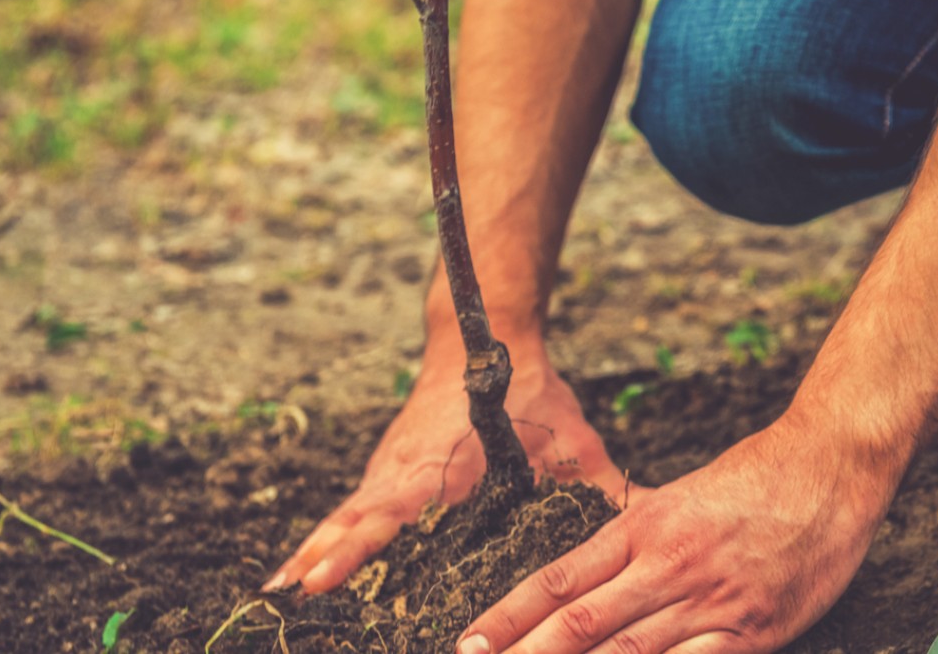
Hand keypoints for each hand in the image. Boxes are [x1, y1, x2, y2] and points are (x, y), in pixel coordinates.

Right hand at [265, 351, 645, 594]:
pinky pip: (352, 511)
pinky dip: (326, 538)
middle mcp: (406, 472)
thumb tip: (656, 517)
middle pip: (355, 523)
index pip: (392, 515)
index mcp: (445, 468)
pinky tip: (302, 574)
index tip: (319, 581)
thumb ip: (606, 487)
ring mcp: (390, 471)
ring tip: (281, 597)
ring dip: (315, 553)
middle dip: (324, 561)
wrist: (483, 336)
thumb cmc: (532, 391)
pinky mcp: (387, 472)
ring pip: (346, 518)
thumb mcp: (573, 441)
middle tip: (292, 601)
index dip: (356, 549)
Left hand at [454, 420, 897, 653]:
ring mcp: (710, 600)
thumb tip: (586, 579)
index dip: (508, 616)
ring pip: (627, 653)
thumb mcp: (680, 498)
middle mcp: (667, 564)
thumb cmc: (755, 478)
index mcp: (643, 527)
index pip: (559, 580)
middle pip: (580, 625)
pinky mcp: (753, 628)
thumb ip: (635, 540)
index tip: (467, 643)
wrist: (829, 464)